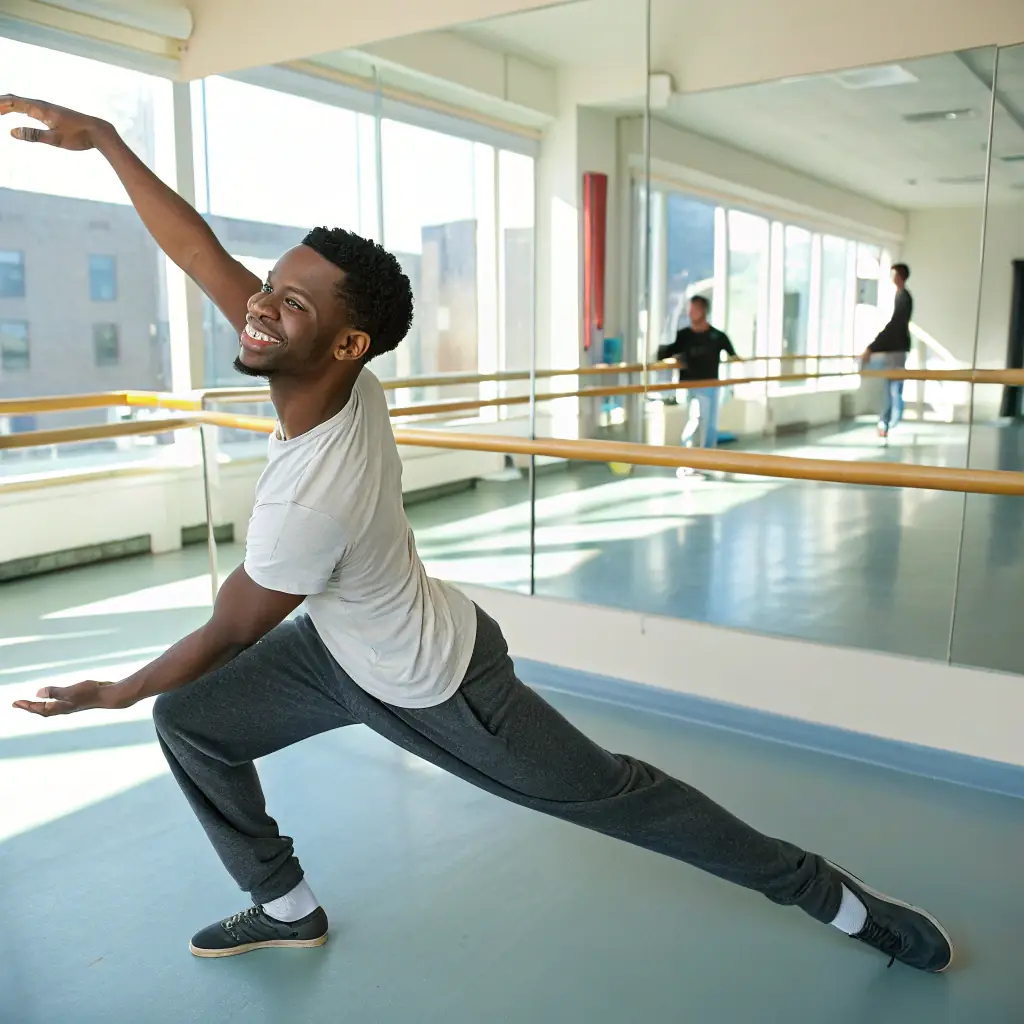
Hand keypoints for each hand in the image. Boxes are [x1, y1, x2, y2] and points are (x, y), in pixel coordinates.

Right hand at [0, 94, 112, 150]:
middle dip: (2, 103)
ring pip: (23, 102)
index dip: (0, 104)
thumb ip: (33, 135)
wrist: (97, 131)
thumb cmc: (78, 136)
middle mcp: (43, 105)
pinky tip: (19, 111)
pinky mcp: (53, 113)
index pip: (14, 102)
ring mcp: (48, 108)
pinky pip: (32, 107)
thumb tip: (11, 132)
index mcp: (41, 109)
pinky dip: (20, 108)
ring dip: (9, 105)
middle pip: (16, 100)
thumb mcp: (55, 139)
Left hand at [13, 680, 127, 716]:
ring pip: (51, 708)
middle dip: (30, 707)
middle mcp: (64, 708)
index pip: (39, 708)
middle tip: (18, 704)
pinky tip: (54, 697)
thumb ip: (55, 692)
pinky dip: (51, 701)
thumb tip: (37, 693)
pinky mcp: (77, 700)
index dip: (27, 706)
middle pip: (43, 711)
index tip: (15, 703)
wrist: (109, 696)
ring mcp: (71, 705)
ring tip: (32, 703)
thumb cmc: (91, 692)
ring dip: (40, 706)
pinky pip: (58, 703)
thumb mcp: (71, 691)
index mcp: (61, 707)